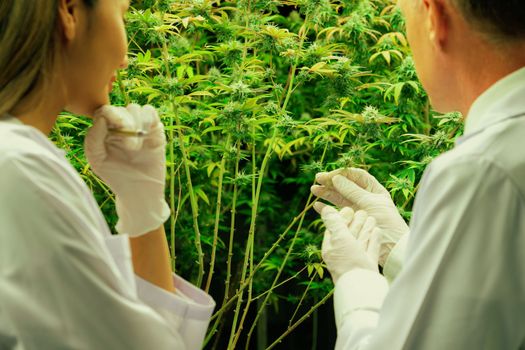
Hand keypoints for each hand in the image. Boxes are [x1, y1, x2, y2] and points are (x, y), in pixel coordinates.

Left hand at [84, 104, 169, 236]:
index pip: (104, 111)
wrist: (139, 192)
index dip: (109, 115)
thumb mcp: (97, 160)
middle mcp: (121, 125)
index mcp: (105, 130)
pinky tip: (145, 137)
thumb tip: (102, 117)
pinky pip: (151, 112)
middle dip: (124, 124)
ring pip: (136, 108)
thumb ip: (93, 138)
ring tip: (135, 147)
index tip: (114, 126)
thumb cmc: (115, 176)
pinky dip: (147, 120)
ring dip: (136, 125)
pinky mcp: (155, 129)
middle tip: (128, 146)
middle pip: (121, 108)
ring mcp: (139, 126)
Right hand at [311, 168, 408, 265]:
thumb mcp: (370, 203)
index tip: (330, 175)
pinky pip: (337, 212)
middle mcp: (365, 198)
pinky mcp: (352, 221)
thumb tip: (336, 178)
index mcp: (374, 190)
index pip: (356, 176)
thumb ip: (352, 191)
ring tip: (313, 189)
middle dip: (331, 182)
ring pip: (339, 198)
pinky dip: (327, 209)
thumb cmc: (387, 222)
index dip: (342, 173)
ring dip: (326, 193)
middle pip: (346, 185)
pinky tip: (317, 206)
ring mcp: (358, 209)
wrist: (392, 247)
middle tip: (317, 179)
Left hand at [317, 204, 379, 283]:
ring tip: (371, 218)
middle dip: (355, 222)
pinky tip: (377, 231)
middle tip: (362, 211)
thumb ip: (333, 223)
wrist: (362, 285)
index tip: (348, 209)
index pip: (334, 229)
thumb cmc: (348, 261)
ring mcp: (356, 260)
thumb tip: (325, 209)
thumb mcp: (338, 237)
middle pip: (349, 234)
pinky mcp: (368, 265)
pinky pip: (371, 249)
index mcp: (332, 248)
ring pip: (361, 241)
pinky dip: (374, 239)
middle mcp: (343, 254)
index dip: (341, 218)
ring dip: (365, 229)